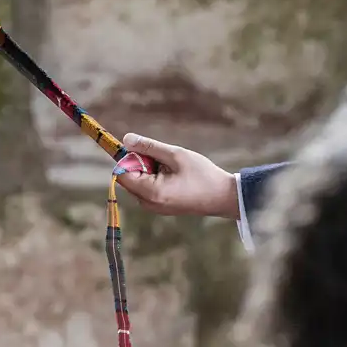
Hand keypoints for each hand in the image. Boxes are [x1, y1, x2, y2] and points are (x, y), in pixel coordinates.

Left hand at [111, 133, 239, 219]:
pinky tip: (173, 175)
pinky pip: (146, 188)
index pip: (122, 173)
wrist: (224, 197)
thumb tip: (125, 139)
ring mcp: (152, 207)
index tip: (144, 149)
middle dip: (140, 163)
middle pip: (128, 178)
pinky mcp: (159, 206)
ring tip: (171, 168)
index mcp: (151, 193)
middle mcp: (147, 204)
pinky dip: (154, 177)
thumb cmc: (203, 175)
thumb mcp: (176, 155)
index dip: (128, 158)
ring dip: (148, 169)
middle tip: (163, 158)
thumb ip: (149, 147)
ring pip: (137, 182)